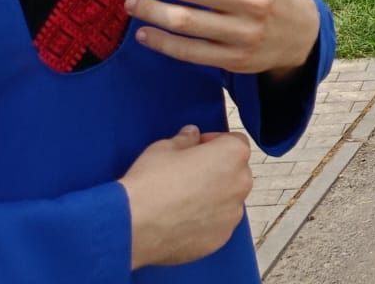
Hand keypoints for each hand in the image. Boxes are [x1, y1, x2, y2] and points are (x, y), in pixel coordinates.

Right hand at [120, 125, 251, 269]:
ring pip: (227, 200)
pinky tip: (179, 222)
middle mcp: (241, 183)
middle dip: (216, 171)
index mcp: (233, 154)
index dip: (214, 143)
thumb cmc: (150, 182)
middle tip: (187, 176)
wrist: (133, 227)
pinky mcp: (220, 239)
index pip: (235, 141)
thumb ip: (185, 139)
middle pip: (234, 172)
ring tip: (181, 202)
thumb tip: (192, 135)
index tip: (196, 149)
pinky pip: (217, 225)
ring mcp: (232, 214)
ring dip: (212, 198)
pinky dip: (204, 222)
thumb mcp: (164, 148)